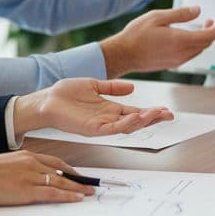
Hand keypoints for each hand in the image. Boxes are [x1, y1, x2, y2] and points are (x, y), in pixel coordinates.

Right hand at [0, 151, 93, 205]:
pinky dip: (67, 196)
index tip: (79, 175)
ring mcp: (30, 176)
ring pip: (60, 182)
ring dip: (77, 188)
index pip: (55, 162)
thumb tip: (27, 179)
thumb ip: (19, 170)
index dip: (70, 170)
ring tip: (88, 192)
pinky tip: (76, 198)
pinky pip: (52, 193)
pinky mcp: (26, 190)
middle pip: (62, 171)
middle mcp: (32, 163)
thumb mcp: (5, 165)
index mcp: (26, 156)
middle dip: (78, 179)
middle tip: (91, 185)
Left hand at [12, 78, 173, 137]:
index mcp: (109, 109)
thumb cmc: (65, 94)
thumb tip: (133, 87)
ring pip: (127, 126)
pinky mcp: (92, 129)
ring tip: (157, 113)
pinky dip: (125, 124)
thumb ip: (113, 87)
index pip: (135, 111)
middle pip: (136, 121)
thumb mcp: (94, 85)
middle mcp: (108, 119)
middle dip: (153, 118)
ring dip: (143, 120)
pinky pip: (112, 129)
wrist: (45, 100)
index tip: (166, 109)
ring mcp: (101, 126)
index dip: (151, 111)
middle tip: (169, 115)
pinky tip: (135, 117)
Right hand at [99, 5, 214, 76]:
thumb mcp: (158, 17)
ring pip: (199, 49)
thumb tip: (198, 11)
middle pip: (206, 43)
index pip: (209, 35)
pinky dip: (196, 43)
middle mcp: (182, 53)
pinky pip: (191, 53)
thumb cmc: (137, 34)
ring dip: (205, 37)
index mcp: (180, 41)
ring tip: (206, 23)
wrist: (123, 55)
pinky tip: (192, 35)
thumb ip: (180, 14)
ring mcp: (177, 61)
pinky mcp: (172, 64)